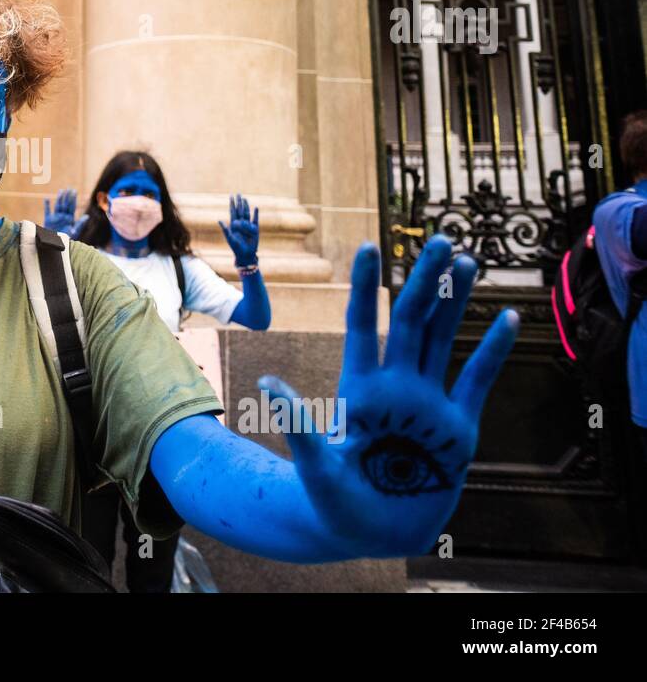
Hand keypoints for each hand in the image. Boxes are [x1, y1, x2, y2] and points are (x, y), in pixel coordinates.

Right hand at [43, 188, 86, 236]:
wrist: (56, 244)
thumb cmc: (66, 239)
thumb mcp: (75, 232)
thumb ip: (80, 224)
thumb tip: (87, 216)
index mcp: (70, 218)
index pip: (72, 206)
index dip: (73, 199)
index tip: (74, 191)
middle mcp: (63, 216)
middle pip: (65, 204)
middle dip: (67, 197)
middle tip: (69, 188)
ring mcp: (56, 217)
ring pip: (58, 206)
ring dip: (59, 199)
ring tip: (61, 191)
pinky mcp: (48, 220)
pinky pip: (47, 210)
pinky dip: (47, 204)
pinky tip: (47, 198)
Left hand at [219, 194, 258, 266]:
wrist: (245, 254)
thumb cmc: (236, 247)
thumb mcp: (229, 238)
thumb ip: (225, 229)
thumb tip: (219, 220)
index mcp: (233, 225)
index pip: (233, 212)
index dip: (232, 204)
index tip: (231, 196)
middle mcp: (240, 223)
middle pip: (240, 210)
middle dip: (239, 202)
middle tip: (238, 194)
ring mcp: (247, 225)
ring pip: (247, 213)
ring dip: (246, 206)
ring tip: (245, 199)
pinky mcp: (254, 229)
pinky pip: (255, 219)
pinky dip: (256, 214)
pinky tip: (255, 208)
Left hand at [261, 235, 517, 556]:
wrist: (373, 535)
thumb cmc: (334, 502)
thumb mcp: (316, 466)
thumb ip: (299, 425)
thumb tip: (267, 384)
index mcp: (359, 389)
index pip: (361, 325)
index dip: (365, 286)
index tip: (367, 245)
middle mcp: (395, 387)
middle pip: (410, 322)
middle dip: (425, 281)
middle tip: (441, 239)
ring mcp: (428, 404)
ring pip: (443, 340)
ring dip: (457, 302)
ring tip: (468, 261)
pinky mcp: (459, 428)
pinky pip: (477, 380)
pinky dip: (492, 350)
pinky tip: (507, 316)